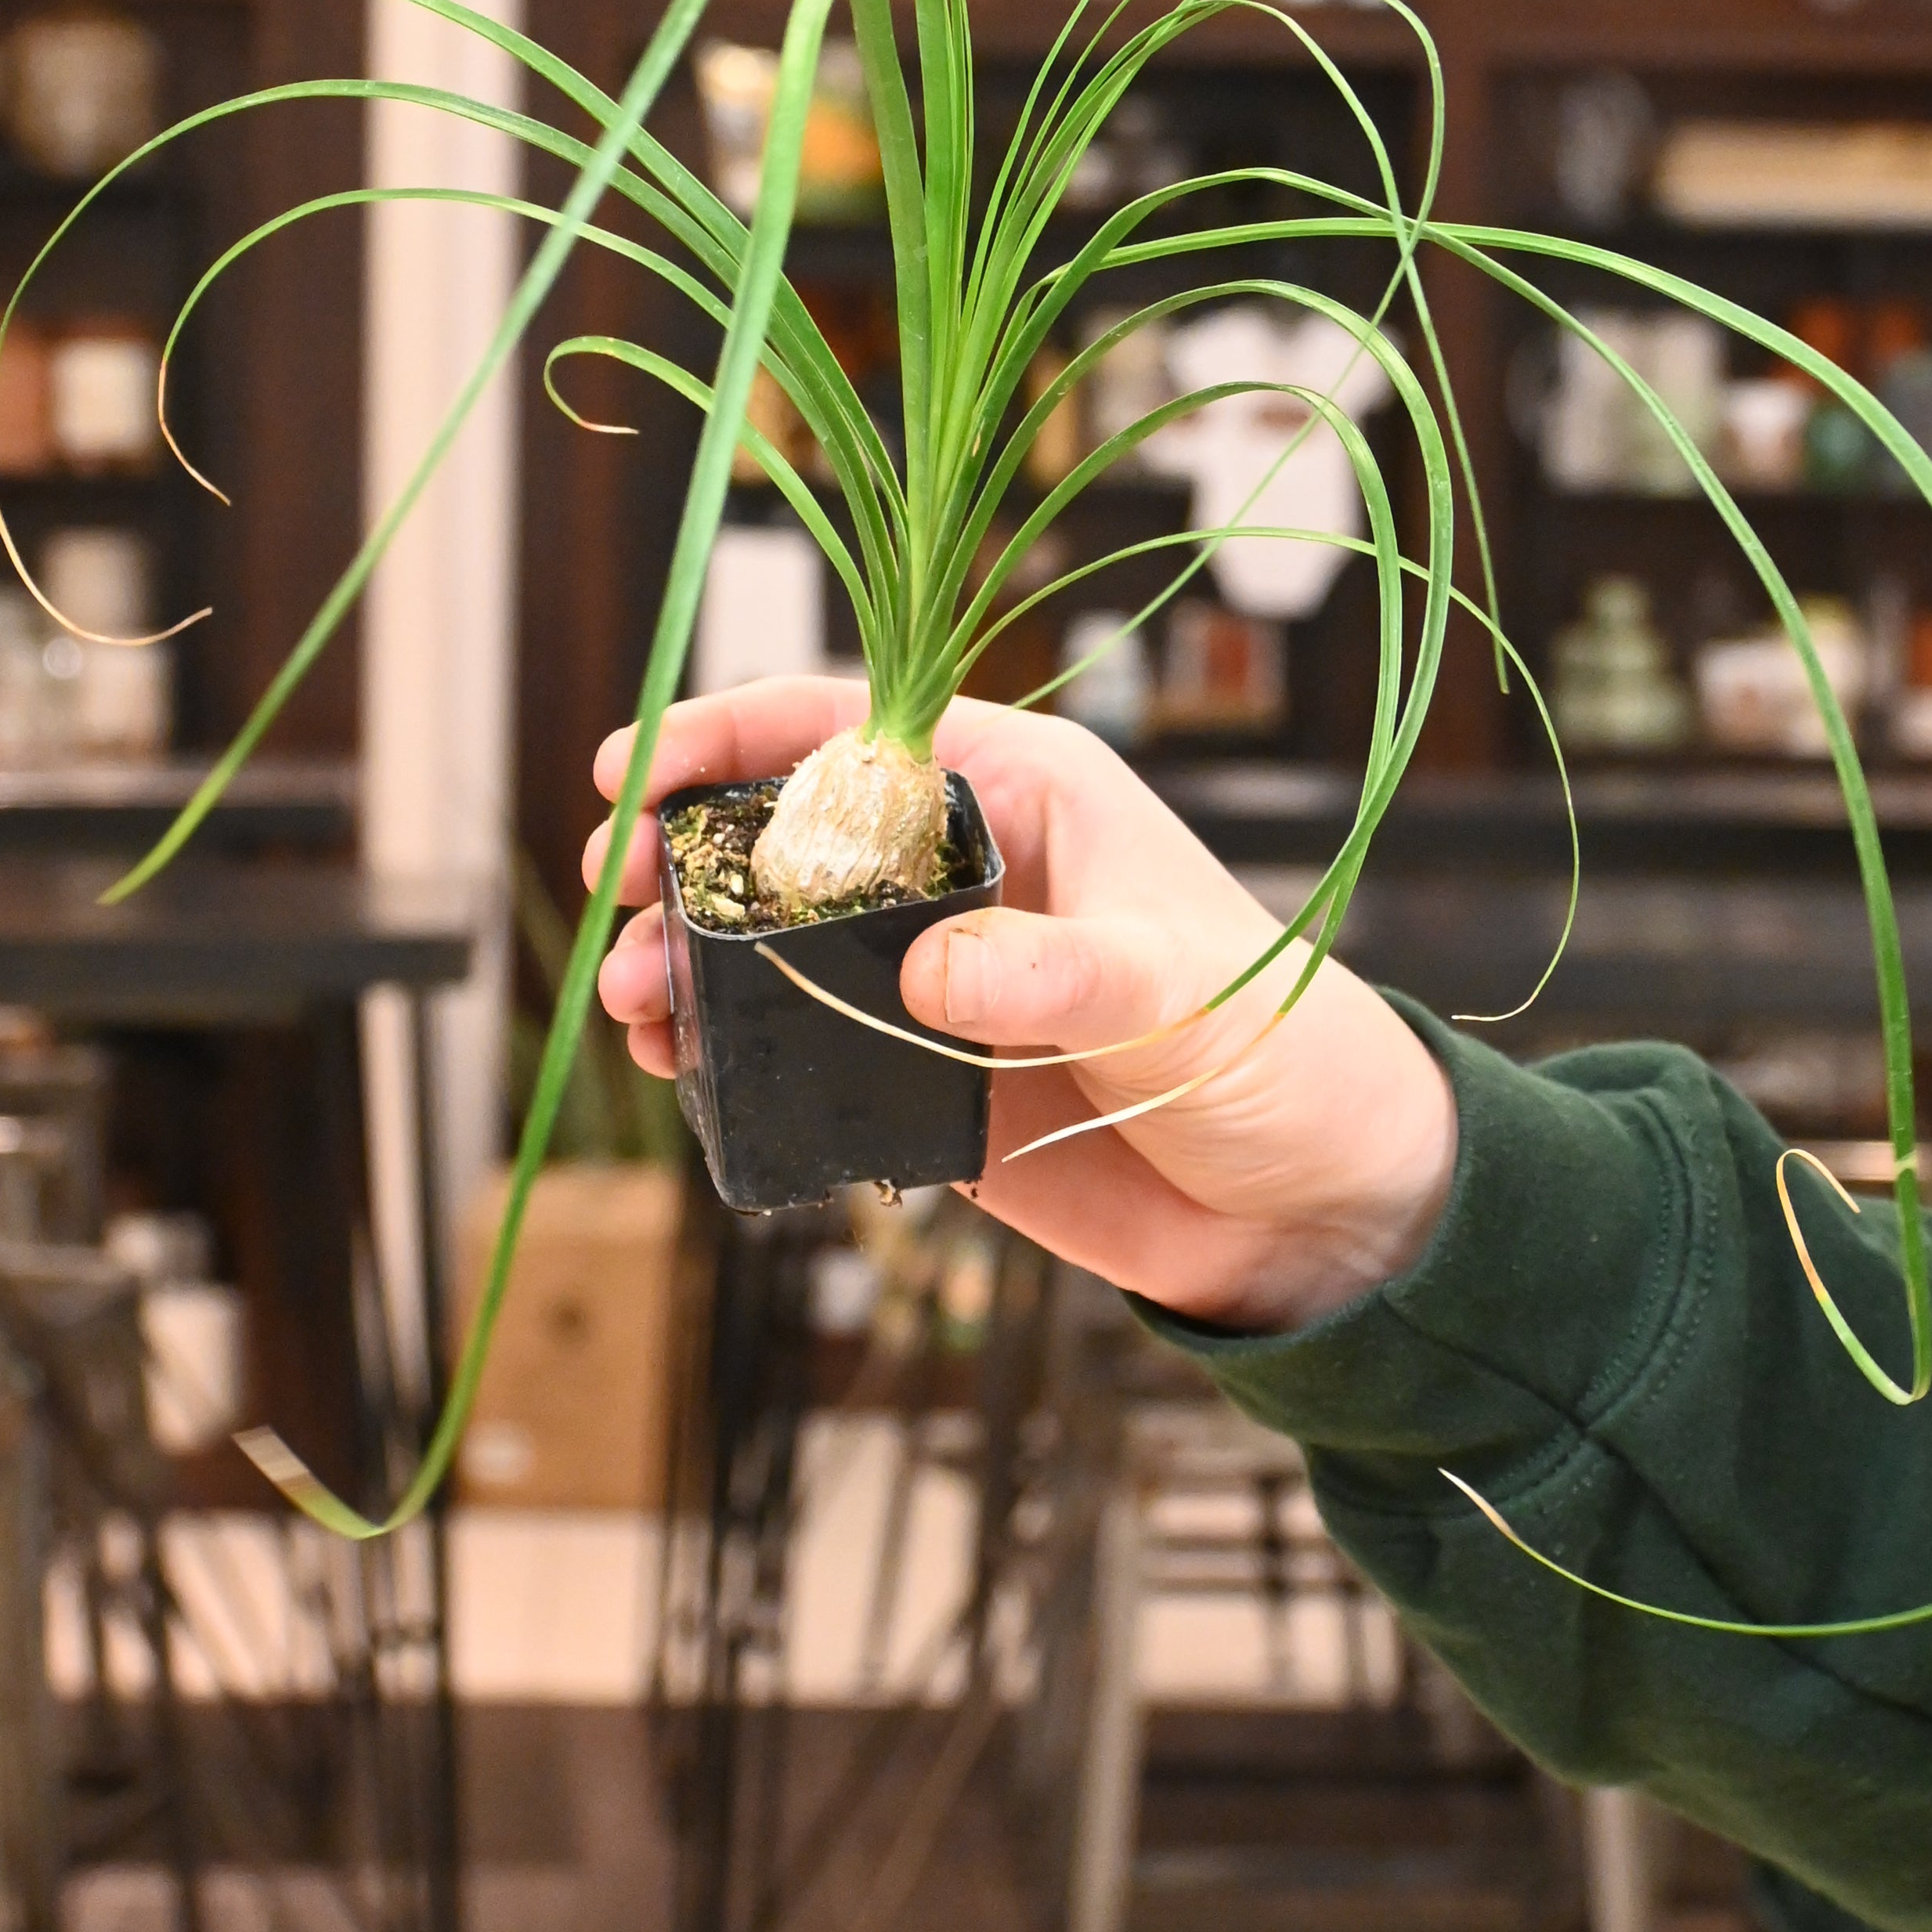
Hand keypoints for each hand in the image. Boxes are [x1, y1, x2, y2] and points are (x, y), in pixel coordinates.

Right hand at [585, 678, 1455, 1327]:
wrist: (1313, 1204)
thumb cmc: (1279, 1053)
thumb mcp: (1176, 993)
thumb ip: (1054, 971)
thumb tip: (927, 970)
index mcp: (1026, 792)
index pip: (854, 728)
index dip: (735, 732)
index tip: (638, 768)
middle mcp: (964, 871)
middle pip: (787, 830)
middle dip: (688, 854)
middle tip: (618, 896)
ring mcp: (933, 975)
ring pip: (774, 941)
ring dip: (689, 960)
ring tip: (637, 998)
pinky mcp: (919, 1073)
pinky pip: (797, 1046)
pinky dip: (726, 1049)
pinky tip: (681, 1065)